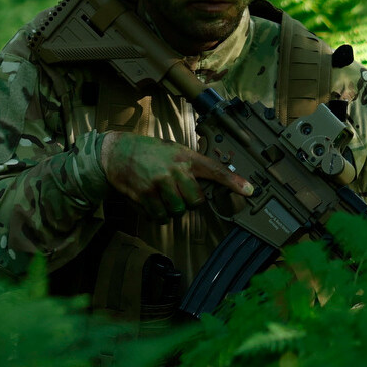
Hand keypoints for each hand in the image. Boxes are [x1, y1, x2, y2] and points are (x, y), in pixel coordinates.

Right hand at [101, 132, 252, 220]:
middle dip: (189, 201)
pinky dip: (159, 215)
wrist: (117, 153)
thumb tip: (211, 181)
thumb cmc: (148, 151)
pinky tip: (153, 202)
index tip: (249, 190)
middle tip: (178, 192)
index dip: (233, 181)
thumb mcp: (173, 150)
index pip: (214, 170)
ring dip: (173, 209)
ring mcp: (159, 184)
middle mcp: (174, 170)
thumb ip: (191, 164)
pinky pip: (160, 216)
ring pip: (178, 211)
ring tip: (163, 196)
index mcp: (184, 157)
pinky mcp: (145, 196)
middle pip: (196, 201)